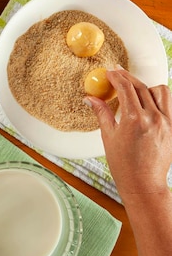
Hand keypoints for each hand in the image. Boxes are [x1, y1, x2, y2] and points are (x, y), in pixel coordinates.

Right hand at [85, 68, 171, 197]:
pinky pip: (169, 104)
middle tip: (117, 73)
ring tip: (135, 89)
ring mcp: (166, 122)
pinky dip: (158, 98)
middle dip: (127, 77)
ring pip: (160, 91)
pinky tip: (148, 101)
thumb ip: (102, 113)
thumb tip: (91, 99)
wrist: (143, 183)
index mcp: (134, 119)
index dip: (116, 77)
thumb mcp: (108, 136)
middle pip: (141, 86)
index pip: (126, 88)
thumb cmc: (124, 164)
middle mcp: (153, 118)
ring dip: (146, 86)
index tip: (109, 72)